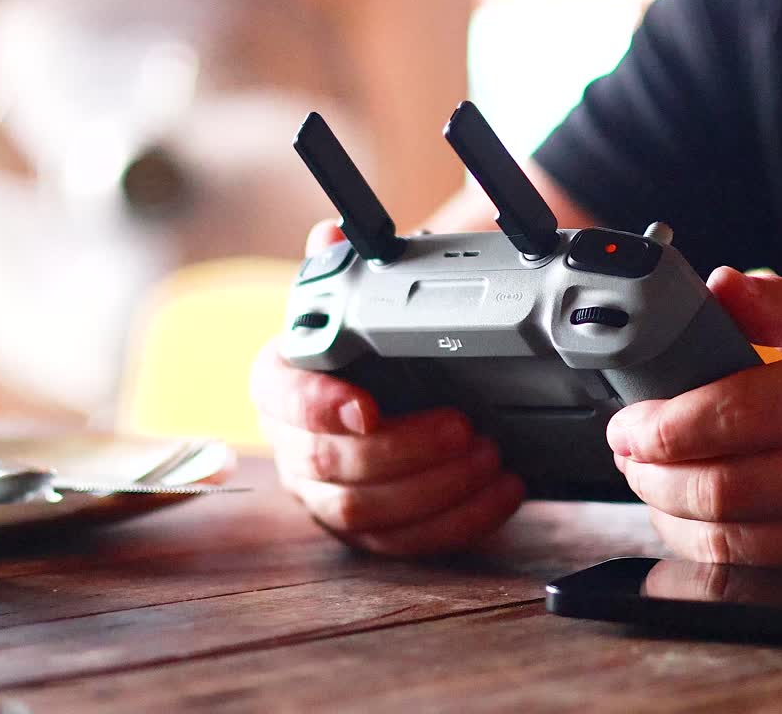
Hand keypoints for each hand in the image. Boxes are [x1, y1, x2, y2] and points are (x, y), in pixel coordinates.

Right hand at [249, 221, 524, 556]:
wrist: (388, 387)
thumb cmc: (368, 348)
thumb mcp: (359, 302)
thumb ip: (344, 271)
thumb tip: (330, 236)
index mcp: (281, 384)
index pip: (281, 399)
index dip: (319, 407)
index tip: (368, 407)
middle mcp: (294, 447)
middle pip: (330, 465)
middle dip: (403, 451)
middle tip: (464, 425)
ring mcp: (325, 497)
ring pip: (367, 512)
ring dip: (436, 487)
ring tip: (491, 454)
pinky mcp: (367, 532)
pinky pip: (405, 544)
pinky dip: (459, 521)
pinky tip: (501, 491)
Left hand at [609, 268, 781, 575]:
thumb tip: (716, 287)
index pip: (729, 415)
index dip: (659, 425)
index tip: (626, 421)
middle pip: (716, 485)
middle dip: (648, 472)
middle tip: (625, 450)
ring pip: (728, 537)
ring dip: (664, 512)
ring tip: (645, 480)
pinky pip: (752, 567)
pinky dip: (700, 546)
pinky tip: (681, 520)